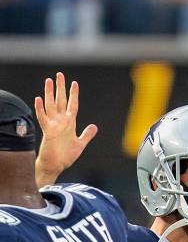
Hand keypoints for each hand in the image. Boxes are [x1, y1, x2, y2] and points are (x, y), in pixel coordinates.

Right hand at [34, 72, 97, 186]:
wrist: (56, 166)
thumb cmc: (66, 156)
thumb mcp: (80, 144)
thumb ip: (87, 134)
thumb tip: (94, 126)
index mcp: (70, 123)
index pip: (72, 105)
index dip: (74, 94)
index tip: (74, 83)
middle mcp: (61, 121)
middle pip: (61, 101)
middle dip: (60, 88)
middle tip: (59, 74)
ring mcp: (53, 125)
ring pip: (51, 105)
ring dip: (49, 93)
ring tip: (48, 81)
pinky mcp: (47, 131)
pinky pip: (43, 118)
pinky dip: (41, 109)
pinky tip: (38, 98)